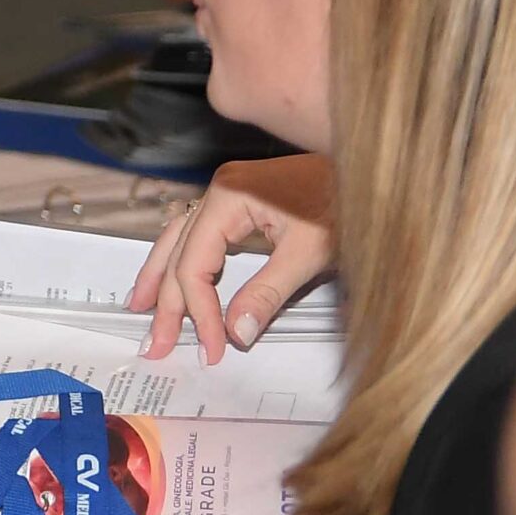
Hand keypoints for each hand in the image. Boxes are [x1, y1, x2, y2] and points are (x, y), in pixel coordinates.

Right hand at [127, 154, 334, 363]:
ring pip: (178, 239)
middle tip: (155, 345)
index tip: (213, 348)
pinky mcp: (240, 199)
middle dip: (166, 302)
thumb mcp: (310, 252)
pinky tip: (172, 273)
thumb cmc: (346, 202)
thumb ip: (269, 293)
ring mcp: (225, 192)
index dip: (199, 311)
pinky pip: (197, 233)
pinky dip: (181, 258)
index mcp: (226, 197)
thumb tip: (235, 333)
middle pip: (177, 253)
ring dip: (160, 276)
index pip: (196, 265)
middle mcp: (217, 191)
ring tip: (140, 306)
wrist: (375, 166)